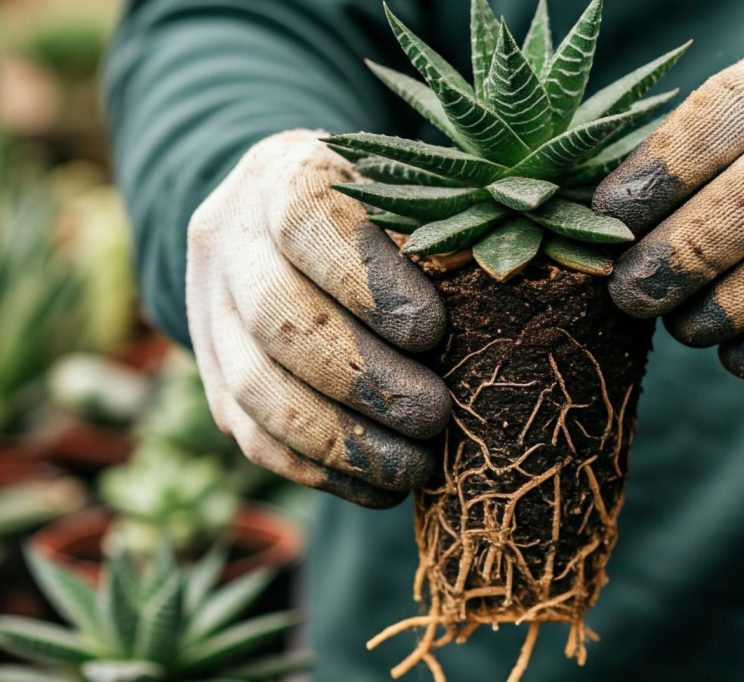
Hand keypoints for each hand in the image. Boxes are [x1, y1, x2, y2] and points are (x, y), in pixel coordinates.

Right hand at [187, 130, 449, 507]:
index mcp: (282, 176)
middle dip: (365, 381)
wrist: (277, 219)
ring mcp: (210, 314)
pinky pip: (253, 438)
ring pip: (258, 389)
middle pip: (278, 319)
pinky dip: (320, 473)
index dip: (368, 283)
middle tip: (436, 415)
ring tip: (415, 467)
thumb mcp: (405, 195)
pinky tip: (380, 489)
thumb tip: (500, 317)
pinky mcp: (213, 378)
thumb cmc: (376, 207)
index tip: (434, 329)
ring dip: (343, 442)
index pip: (306, 223)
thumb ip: (438, 239)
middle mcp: (229, 242)